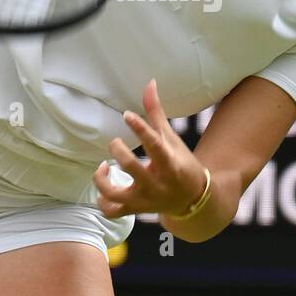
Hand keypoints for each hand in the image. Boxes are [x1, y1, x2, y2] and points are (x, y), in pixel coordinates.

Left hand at [93, 77, 207, 219]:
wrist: (192, 199)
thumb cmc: (181, 162)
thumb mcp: (171, 138)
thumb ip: (156, 113)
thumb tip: (149, 83)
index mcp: (170, 164)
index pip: (154, 144)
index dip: (140, 128)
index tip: (127, 114)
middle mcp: (157, 184)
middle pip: (132, 169)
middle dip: (119, 153)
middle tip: (115, 143)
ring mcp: (145, 200)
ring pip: (117, 195)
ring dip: (103, 181)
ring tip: (104, 166)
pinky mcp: (136, 210)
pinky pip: (112, 211)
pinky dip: (102, 201)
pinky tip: (104, 187)